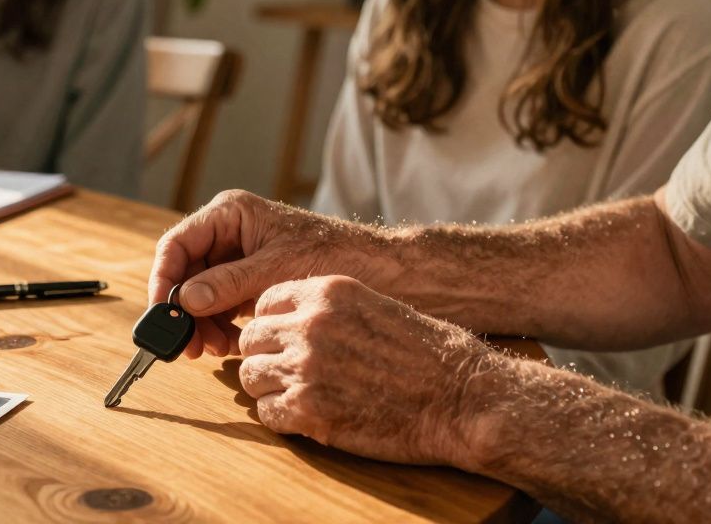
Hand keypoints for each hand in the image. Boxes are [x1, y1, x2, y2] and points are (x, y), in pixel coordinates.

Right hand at [149, 190, 402, 358]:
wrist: (379, 271)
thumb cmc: (334, 254)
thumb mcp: (277, 268)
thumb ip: (229, 283)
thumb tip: (186, 298)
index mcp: (229, 213)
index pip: (176, 245)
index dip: (164, 280)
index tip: (164, 314)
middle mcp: (227, 233)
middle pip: (185, 273)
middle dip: (185, 311)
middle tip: (189, 346)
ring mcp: (237, 258)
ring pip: (199, 294)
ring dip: (202, 323)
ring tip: (216, 349)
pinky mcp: (248, 282)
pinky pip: (219, 306)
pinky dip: (220, 326)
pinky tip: (231, 344)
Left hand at [239, 275, 496, 467]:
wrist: (460, 398)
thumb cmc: (427, 353)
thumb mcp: (374, 306)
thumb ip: (327, 309)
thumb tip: (287, 321)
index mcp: (326, 292)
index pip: (263, 303)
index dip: (269, 325)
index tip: (281, 342)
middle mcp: (310, 325)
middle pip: (250, 340)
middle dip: (263, 357)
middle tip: (285, 373)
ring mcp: (306, 368)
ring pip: (250, 376)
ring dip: (268, 388)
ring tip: (297, 396)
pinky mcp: (309, 411)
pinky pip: (266, 412)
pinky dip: (280, 417)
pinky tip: (306, 417)